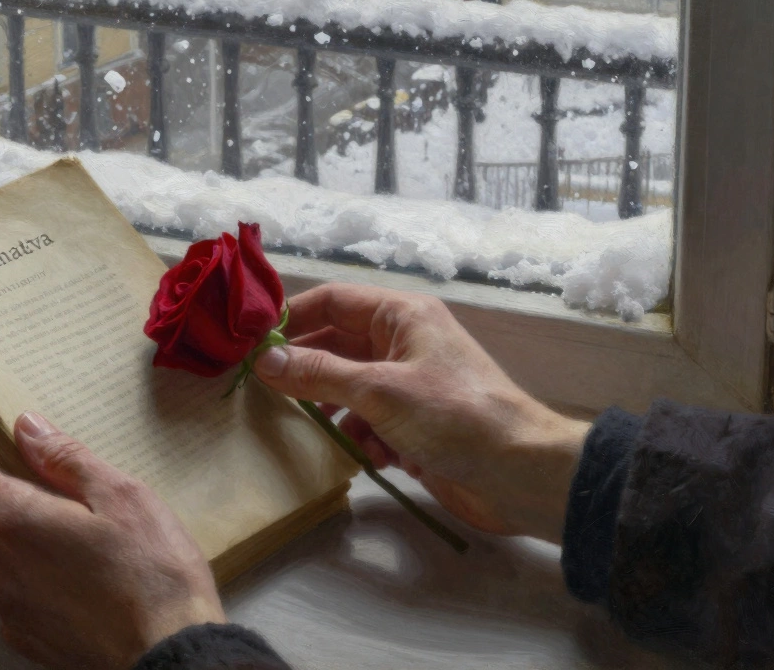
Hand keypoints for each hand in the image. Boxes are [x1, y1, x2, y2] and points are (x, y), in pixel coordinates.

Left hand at [0, 413, 225, 669]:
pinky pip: (15, 588)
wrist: (170, 659)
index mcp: (9, 521)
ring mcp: (4, 609)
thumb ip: (65, 458)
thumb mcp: (122, 496)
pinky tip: (81, 574)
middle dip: (8, 485)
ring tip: (80, 531)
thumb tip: (25, 427)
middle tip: (60, 479)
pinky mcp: (23, 638)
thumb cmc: (152, 572)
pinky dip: (34, 570)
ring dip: (23, 531)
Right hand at [253, 283, 588, 542]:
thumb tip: (265, 361)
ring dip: (338, 413)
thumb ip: (319, 374)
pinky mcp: (416, 424)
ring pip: (350, 389)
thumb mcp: (379, 390)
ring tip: (327, 433)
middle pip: (338, 347)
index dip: (292, 319)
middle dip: (309, 373)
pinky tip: (376, 458)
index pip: (333, 301)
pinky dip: (366, 440)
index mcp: (402, 316)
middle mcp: (404, 343)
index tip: (252, 344)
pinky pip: (371, 423)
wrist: (521, 473)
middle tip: (269, 396)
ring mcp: (411, 385)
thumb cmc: (454, 416)